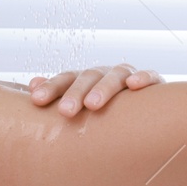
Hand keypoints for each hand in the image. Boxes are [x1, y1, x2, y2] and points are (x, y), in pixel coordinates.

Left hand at [27, 64, 162, 117]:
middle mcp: (104, 74)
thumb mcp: (81, 102)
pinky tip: (134, 85)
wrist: (148, 110)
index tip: (36, 100)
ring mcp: (128, 76)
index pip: (66, 79)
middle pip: (88, 77)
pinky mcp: (154, 83)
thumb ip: (59, 94)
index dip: (51, 88)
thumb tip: (32, 85)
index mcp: (85, 80)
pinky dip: (142, 77)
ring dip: (103, 88)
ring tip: (93, 105)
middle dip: (75, 93)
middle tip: (65, 111)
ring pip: (116, 75)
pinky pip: (150, 76)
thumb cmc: (105, 110)